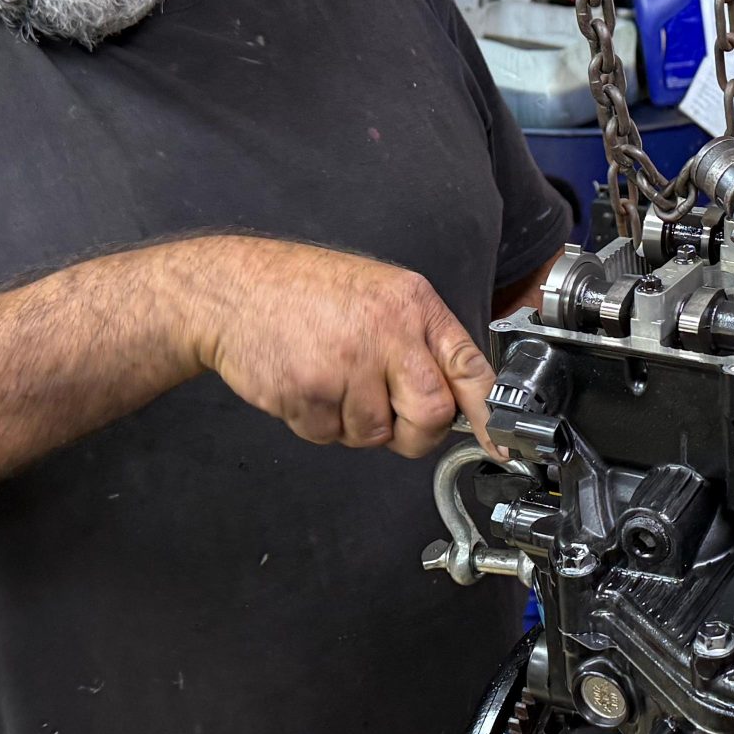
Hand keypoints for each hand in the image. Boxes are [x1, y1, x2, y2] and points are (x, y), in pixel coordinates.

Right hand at [161, 237, 497, 457]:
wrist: (231, 287)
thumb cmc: (306, 291)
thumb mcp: (381, 294)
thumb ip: (420, 342)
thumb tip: (458, 399)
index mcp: (413, 305)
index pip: (470, 368)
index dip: (488, 416)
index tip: (502, 446)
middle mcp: (387, 331)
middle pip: (431, 415)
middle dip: (414, 432)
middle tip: (389, 417)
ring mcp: (346, 363)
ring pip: (376, 434)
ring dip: (354, 424)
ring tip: (330, 379)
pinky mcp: (307, 391)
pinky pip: (329, 436)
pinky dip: (317, 423)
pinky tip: (304, 384)